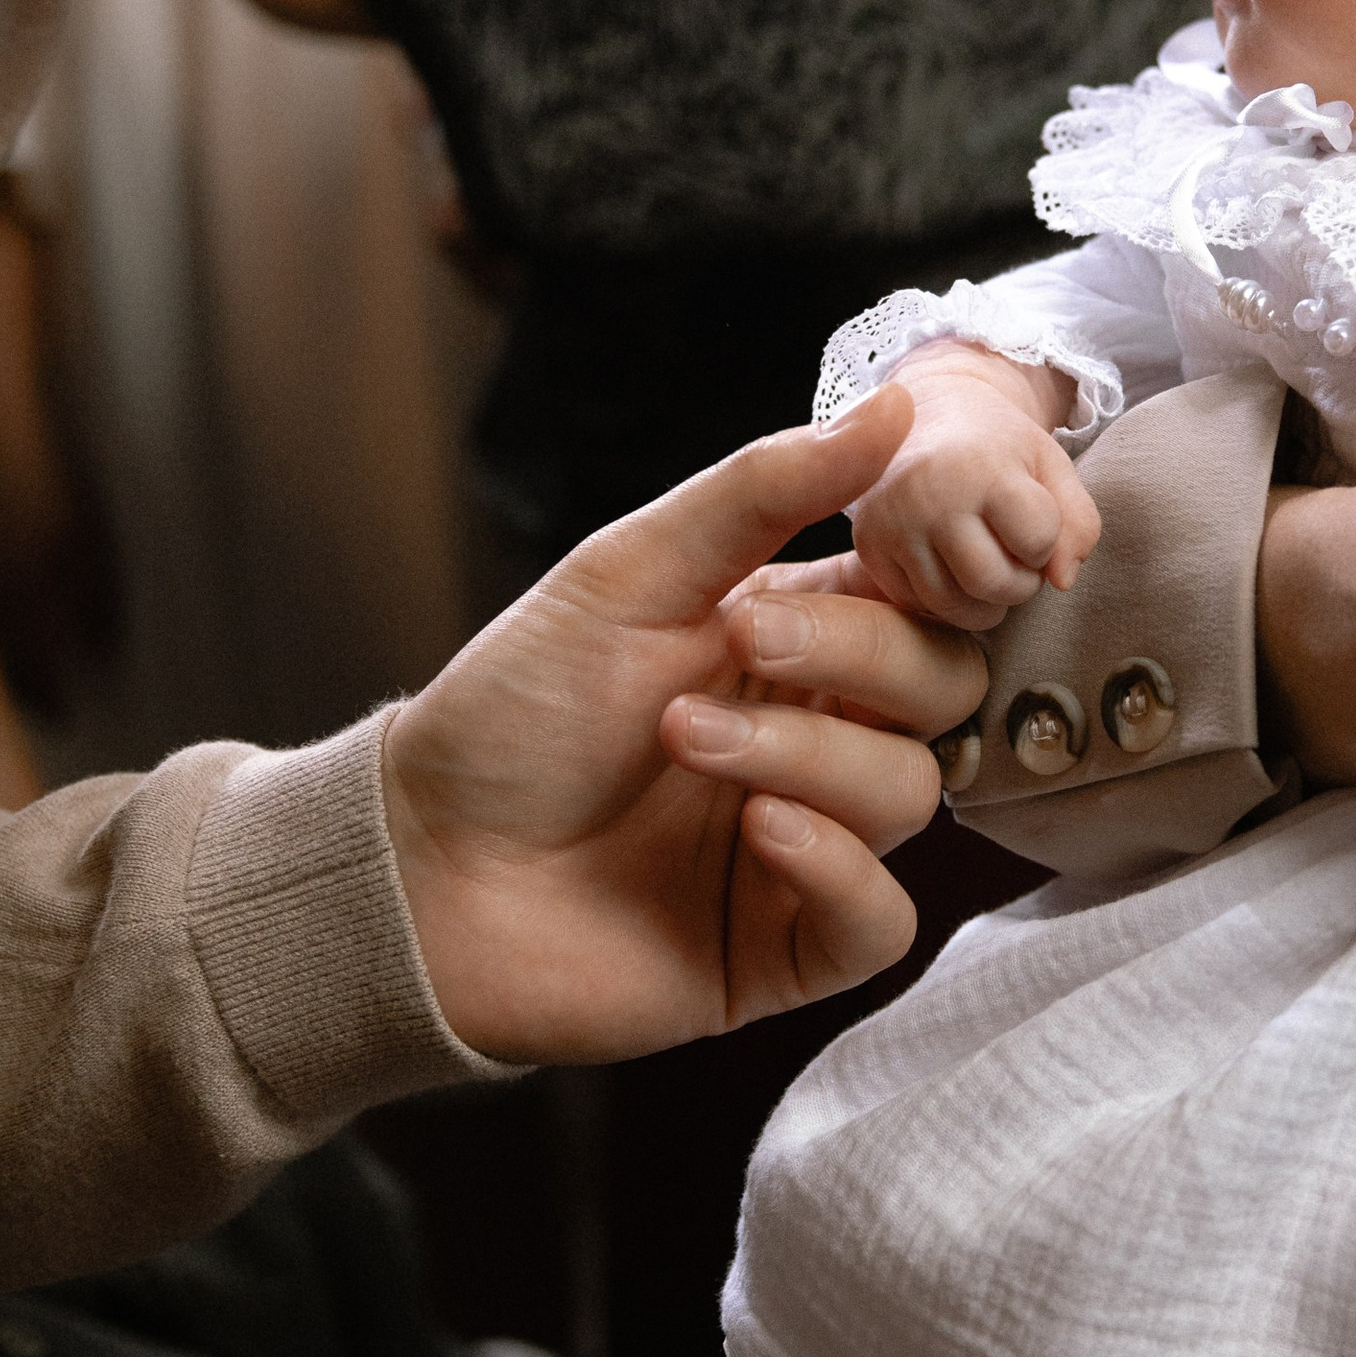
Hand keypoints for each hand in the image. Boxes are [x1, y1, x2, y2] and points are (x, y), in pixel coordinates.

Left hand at [382, 392, 982, 1061]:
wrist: (415, 862)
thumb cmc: (510, 712)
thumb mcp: (627, 573)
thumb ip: (762, 491)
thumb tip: (894, 406)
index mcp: (792, 647)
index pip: (921, 601)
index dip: (915, 581)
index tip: (863, 552)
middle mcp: (814, 741)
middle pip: (939, 691)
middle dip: (858, 659)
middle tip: (744, 646)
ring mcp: (807, 848)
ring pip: (909, 794)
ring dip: (809, 757)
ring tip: (685, 741)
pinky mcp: (785, 949)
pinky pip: (881, 919)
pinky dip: (839, 867)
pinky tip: (760, 833)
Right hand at [848, 348, 1099, 629]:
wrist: (927, 419)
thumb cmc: (998, 447)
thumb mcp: (1052, 467)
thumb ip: (1079, 523)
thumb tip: (1063, 583)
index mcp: (978, 464)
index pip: (1038, 541)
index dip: (1046, 539)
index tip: (1031, 518)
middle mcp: (925, 495)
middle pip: (994, 584)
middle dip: (1020, 583)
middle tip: (1014, 555)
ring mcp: (890, 524)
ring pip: (955, 607)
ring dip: (984, 602)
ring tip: (986, 565)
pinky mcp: (867, 548)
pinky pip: (919, 607)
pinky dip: (945, 601)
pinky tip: (950, 567)